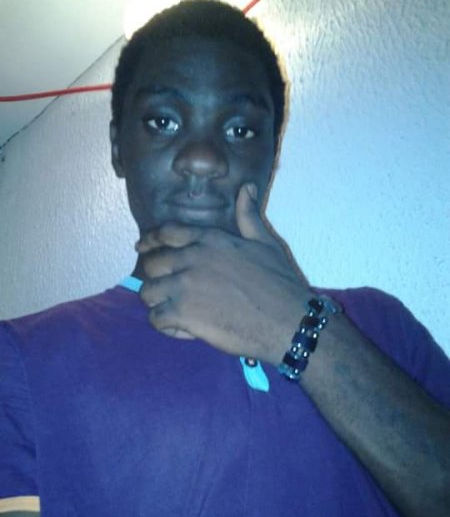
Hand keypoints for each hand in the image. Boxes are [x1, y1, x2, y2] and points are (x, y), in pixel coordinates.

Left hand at [137, 184, 310, 364]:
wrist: (287, 320)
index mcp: (210, 240)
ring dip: (158, 303)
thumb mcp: (265, 243)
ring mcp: (184, 286)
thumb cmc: (280, 283)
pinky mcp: (183, 315)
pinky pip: (156, 319)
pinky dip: (166, 327)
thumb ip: (248, 216)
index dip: (150, 240)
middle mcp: (192, 258)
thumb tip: (247, 187)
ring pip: (148, 293)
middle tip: (168, 290)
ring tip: (174, 312)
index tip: (142, 247)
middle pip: (151, 264)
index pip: (167, 232)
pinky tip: (183, 329)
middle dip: (156, 277)